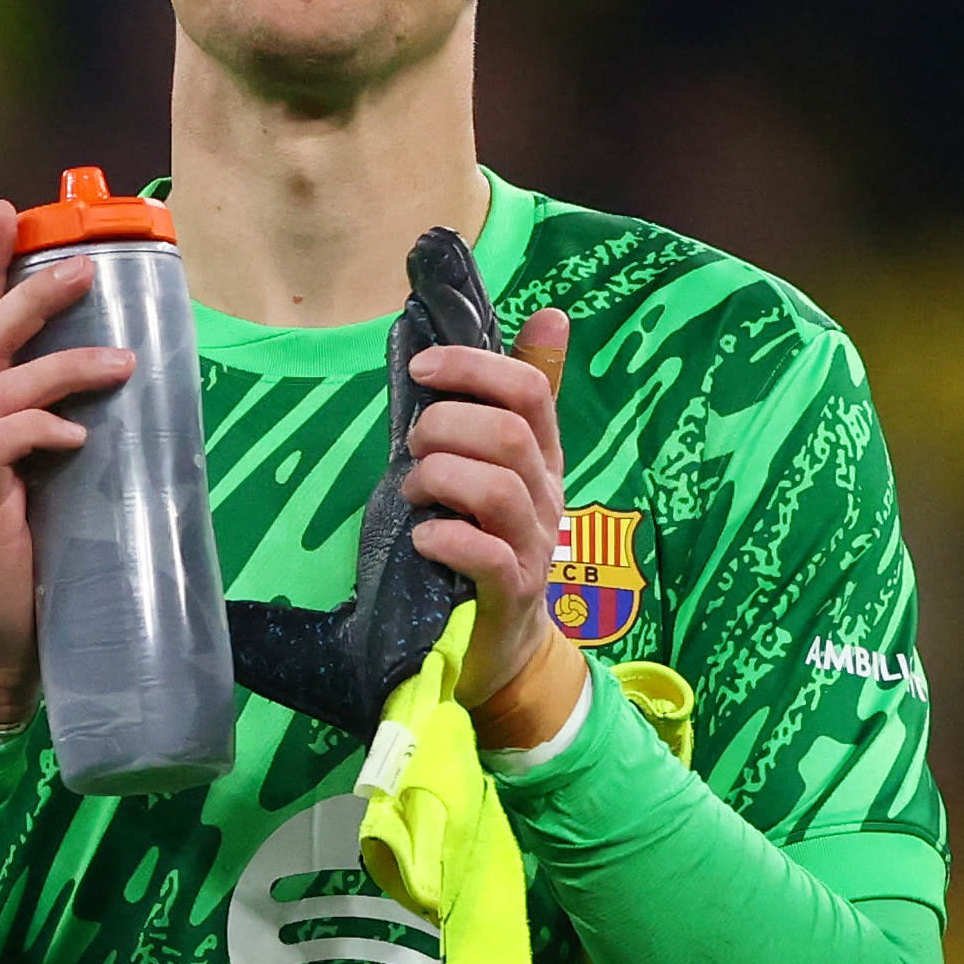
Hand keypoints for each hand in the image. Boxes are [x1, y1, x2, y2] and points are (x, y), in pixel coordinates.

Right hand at [0, 202, 133, 731]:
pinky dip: (42, 427)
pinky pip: (4, 443)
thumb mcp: (53, 485)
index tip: (12, 210)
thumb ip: (69, 438)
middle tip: (88, 268)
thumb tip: (139, 390)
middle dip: (33, 291)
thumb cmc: (34, 569)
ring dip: (65, 364)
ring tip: (123, 364)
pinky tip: (78, 436)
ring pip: (1, 383)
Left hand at [403, 308, 578, 747]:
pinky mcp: (513, 595)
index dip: (474, 368)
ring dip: (441, 477)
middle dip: (446, 426)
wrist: (501, 648)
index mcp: (542, 457)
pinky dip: (447, 538)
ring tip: (414, 492)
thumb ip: (508, 400)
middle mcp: (546, 496)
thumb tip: (551, 316)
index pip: (530, 390)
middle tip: (412, 448)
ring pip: (500, 489)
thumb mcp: (497, 467)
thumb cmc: (486, 545)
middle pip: (511, 434)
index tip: (423, 371)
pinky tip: (425, 537)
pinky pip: (488, 556)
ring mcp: (534, 548)